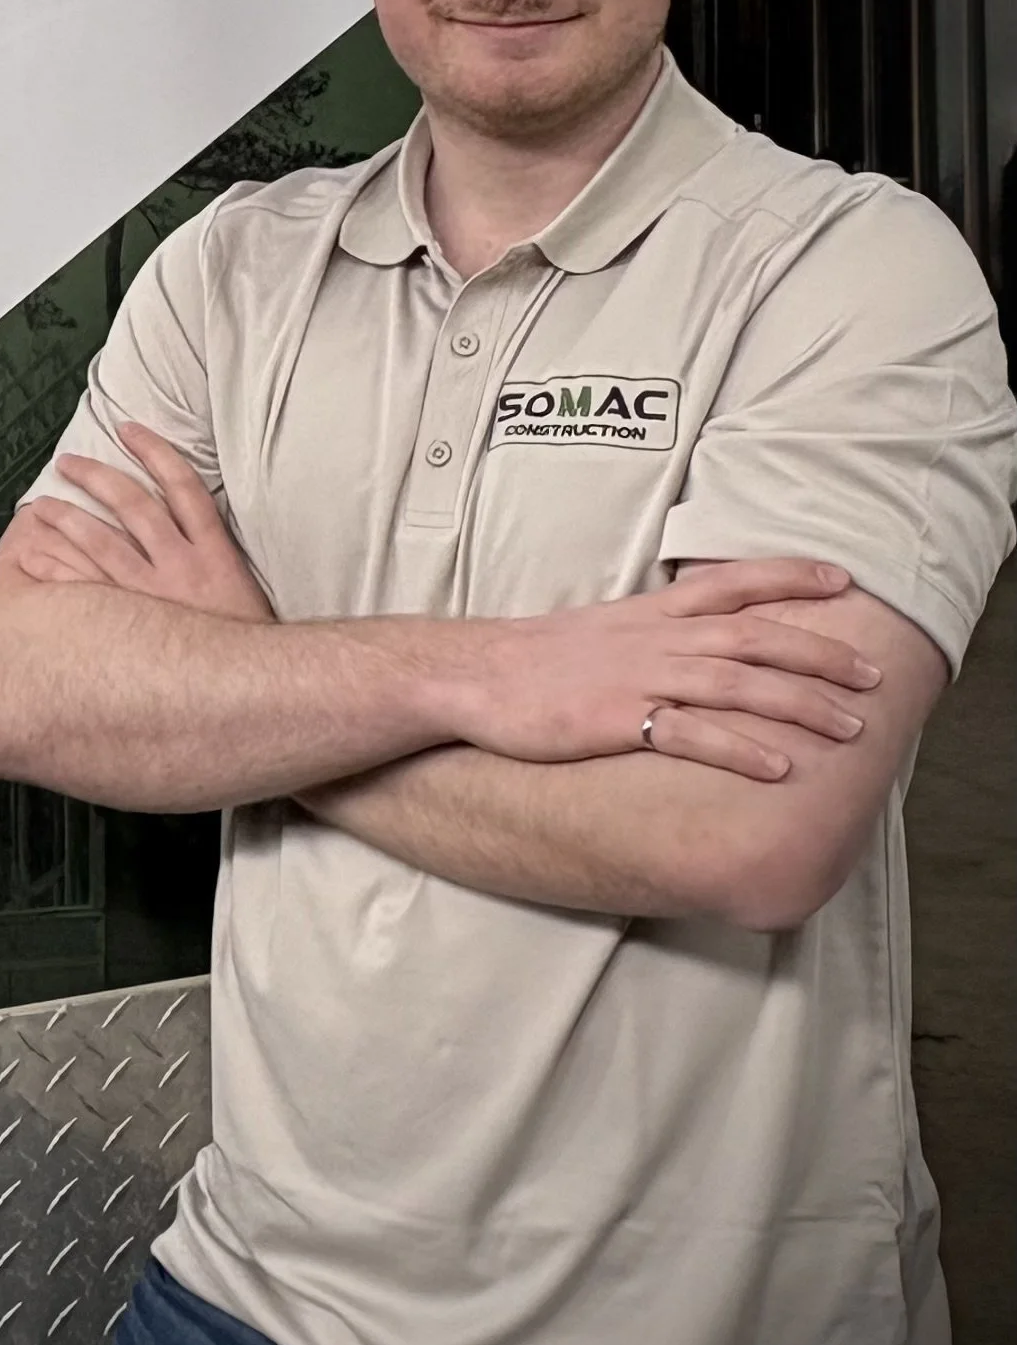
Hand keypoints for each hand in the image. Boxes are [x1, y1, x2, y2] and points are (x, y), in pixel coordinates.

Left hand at [5, 427, 272, 622]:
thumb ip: (214, 552)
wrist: (259, 690)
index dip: (154, 451)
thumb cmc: (248, 639)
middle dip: (97, 477)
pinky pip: (89, 592)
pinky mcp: (136, 627)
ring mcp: (155, 597)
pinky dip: (62, 572)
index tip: (128, 429)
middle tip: (68, 463)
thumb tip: (186, 520)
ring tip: (43, 505)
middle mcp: (184, 566)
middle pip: (134, 504)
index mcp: (215, 550)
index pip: (183, 484)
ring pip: (104, 542)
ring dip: (69, 519)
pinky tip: (36, 560)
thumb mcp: (242, 585)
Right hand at [437, 558, 881, 781]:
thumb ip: (654, 632)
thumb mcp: (603, 629)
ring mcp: (638, 677)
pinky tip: (779, 768)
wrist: (473, 675)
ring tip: (850, 725)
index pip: (731, 582)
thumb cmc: (536, 660)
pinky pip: (692, 734)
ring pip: (737, 683)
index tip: (841, 578)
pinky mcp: (619, 721)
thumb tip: (696, 642)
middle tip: (872, 672)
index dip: (789, 577)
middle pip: (753, 635)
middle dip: (819, 651)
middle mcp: (655, 638)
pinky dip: (740, 749)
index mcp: (650, 613)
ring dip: (800, 702)